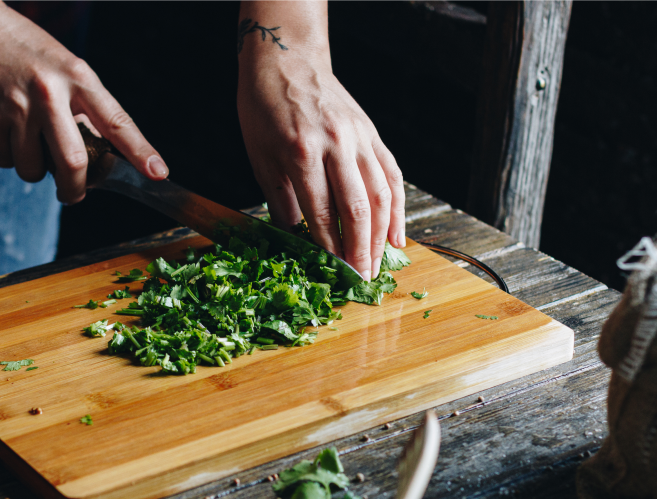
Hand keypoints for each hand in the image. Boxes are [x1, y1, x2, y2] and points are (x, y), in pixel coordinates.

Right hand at [0, 4, 166, 202]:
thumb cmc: (30, 54)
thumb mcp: (68, 69)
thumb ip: (85, 108)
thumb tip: (98, 159)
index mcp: (80, 79)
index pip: (117, 121)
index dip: (140, 151)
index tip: (158, 172)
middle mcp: (51, 92)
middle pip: (73, 161)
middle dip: (74, 188)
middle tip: (73, 194)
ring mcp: (20, 106)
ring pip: (34, 169)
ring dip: (36, 172)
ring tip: (34, 149)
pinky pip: (6, 160)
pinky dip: (10, 160)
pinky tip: (10, 137)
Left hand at [238, 54, 404, 280]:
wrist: (286, 60)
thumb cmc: (264, 109)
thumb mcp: (259, 156)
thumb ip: (279, 200)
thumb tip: (294, 239)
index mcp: (301, 152)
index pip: (322, 213)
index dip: (330, 249)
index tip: (334, 275)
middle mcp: (336, 144)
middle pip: (357, 208)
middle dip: (361, 250)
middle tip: (362, 280)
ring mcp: (359, 138)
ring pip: (382, 194)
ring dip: (382, 235)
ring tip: (379, 264)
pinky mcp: (372, 134)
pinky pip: (392, 175)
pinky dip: (397, 208)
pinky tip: (397, 234)